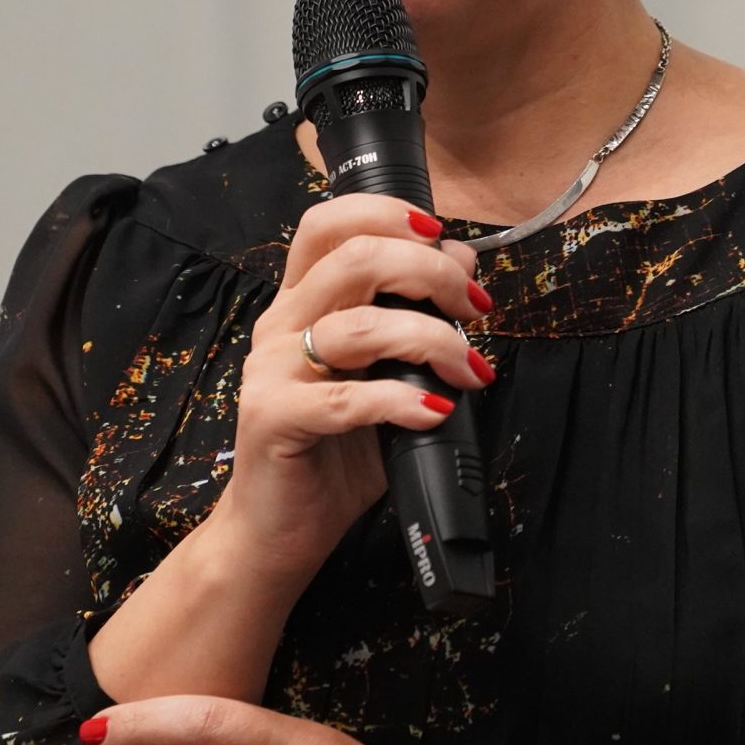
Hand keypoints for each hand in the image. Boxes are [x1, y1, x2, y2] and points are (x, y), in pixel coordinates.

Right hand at [213, 194, 494, 580]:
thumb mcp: (382, 376)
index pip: (329, 223)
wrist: (277, 529)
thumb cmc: (333, 452)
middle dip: (429, 272)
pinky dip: (403, 402)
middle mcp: (280, 323)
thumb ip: (413, 322)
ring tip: (468, 370)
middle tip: (474, 307)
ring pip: (358, 326)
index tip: (442, 239)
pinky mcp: (272, 419)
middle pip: (353, 258)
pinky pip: (348, 399)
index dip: (387, 215)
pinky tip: (434, 413)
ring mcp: (270, 370)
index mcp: (302, 301)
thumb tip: (461, 268)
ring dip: (431, 340)